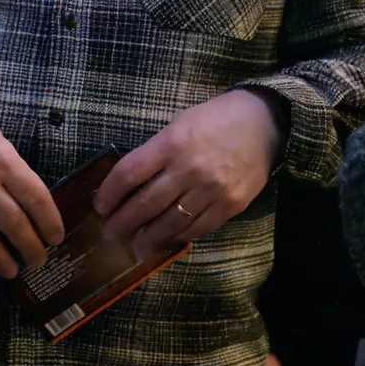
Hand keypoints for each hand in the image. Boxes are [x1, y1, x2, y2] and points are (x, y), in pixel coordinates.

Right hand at [0, 103, 63, 279]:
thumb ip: (13, 169)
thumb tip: (32, 204)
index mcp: (1, 160)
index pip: (35, 198)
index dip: (50, 223)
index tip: (55, 238)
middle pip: (13, 224)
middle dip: (31, 248)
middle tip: (39, 260)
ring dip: (2, 260)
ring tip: (11, 271)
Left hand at [94, 89, 282, 256]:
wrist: (263, 123)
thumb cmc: (215, 119)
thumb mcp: (178, 124)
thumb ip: (156, 152)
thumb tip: (130, 182)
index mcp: (171, 143)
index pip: (129, 173)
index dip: (110, 194)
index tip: (100, 206)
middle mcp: (189, 168)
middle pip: (146, 204)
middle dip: (123, 223)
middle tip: (110, 234)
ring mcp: (212, 190)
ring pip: (171, 222)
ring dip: (148, 238)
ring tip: (135, 246)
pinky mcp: (231, 205)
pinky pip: (198, 228)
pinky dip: (179, 236)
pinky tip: (167, 240)